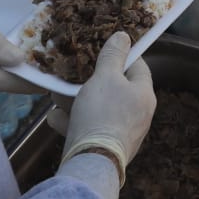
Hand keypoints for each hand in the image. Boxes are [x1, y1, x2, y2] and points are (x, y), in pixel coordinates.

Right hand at [60, 31, 157, 176]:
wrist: (92, 162)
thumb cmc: (103, 113)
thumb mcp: (105, 77)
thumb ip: (113, 56)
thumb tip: (124, 36)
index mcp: (144, 95)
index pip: (139, 67)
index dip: (123, 55)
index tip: (106, 49)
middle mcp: (139, 115)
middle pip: (117, 90)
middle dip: (94, 81)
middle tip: (77, 73)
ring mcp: (123, 133)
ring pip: (100, 110)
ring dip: (79, 102)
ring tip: (59, 94)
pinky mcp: (106, 148)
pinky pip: (90, 128)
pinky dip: (73, 121)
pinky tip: (55, 117)